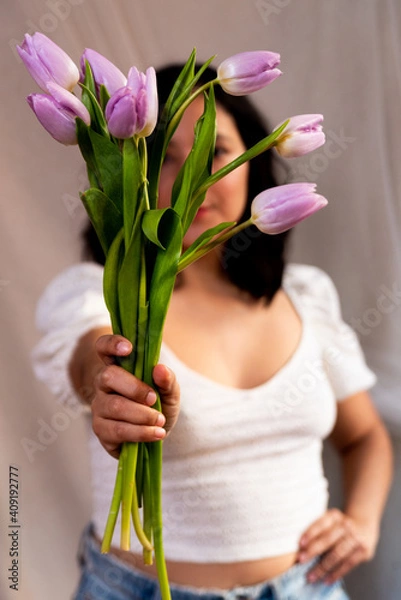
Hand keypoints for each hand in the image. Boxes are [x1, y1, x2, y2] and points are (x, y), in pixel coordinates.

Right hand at [91, 334, 179, 458]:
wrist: (156, 436)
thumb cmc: (159, 407)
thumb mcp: (170, 392)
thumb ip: (168, 380)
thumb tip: (160, 369)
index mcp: (119, 367)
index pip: (104, 347)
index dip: (111, 344)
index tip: (128, 348)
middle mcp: (104, 384)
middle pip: (109, 376)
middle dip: (135, 388)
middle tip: (154, 399)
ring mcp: (99, 407)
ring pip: (115, 406)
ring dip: (142, 415)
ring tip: (160, 421)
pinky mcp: (101, 430)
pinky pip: (117, 430)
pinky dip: (141, 432)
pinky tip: (156, 434)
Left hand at [298, 508, 377, 583]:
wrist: (364, 527)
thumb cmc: (339, 528)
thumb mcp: (330, 522)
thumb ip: (317, 533)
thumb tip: (301, 550)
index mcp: (334, 516)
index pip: (321, 524)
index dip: (310, 533)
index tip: (300, 544)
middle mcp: (346, 525)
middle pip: (327, 539)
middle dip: (313, 551)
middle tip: (301, 560)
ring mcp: (356, 538)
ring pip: (337, 554)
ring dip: (322, 567)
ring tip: (311, 576)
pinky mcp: (363, 551)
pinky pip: (347, 564)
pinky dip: (336, 573)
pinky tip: (326, 580)